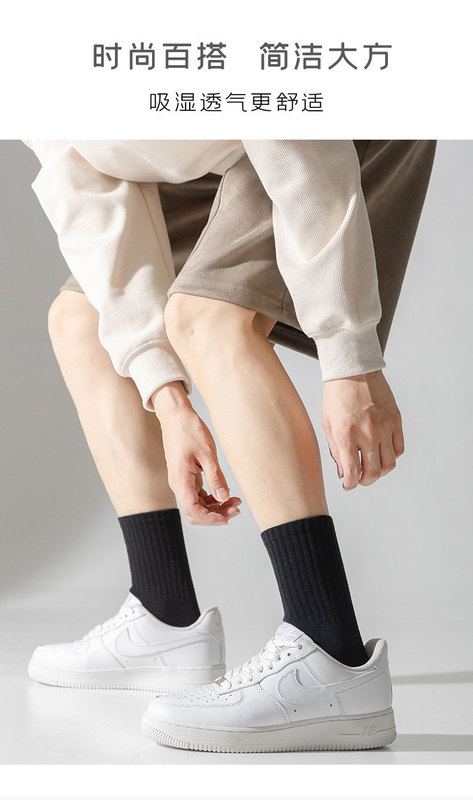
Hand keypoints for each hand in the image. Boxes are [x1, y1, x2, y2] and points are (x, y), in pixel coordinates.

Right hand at [151, 382, 240, 524]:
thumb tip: (223, 497)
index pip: (193, 511)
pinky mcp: (186, 477)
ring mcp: (181, 481)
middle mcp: (178, 484)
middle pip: (195, 512)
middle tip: (236, 508)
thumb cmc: (189, 430)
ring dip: (215, 507)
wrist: (175, 416)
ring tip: (234, 500)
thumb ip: (215, 477)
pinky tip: (225, 492)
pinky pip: (197, 495)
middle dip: (216, 515)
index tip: (228, 516)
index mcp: (181, 480)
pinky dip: (211, 498)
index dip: (211, 519)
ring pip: (197, 505)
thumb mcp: (207, 453)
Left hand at [321, 370, 403, 489]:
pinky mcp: (396, 420)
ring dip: (380, 471)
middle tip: (360, 479)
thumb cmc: (337, 396)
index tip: (348, 485)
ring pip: (389, 464)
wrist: (353, 371)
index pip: (352, 473)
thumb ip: (336, 450)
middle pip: (373, 473)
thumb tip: (344, 473)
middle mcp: (368, 433)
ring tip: (372, 467)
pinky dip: (392, 456)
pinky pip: (399, 448)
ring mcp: (384, 427)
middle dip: (365, 481)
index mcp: (346, 434)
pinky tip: (382, 453)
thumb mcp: (328, 424)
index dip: (350, 485)